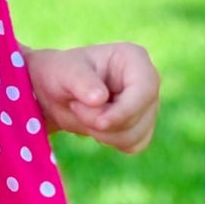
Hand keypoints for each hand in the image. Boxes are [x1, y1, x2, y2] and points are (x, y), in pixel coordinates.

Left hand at [23, 43, 160, 154]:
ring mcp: (147, 105)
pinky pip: (134, 145)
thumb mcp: (65, 72)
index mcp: (134, 59)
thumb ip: (81, 82)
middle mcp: (148, 81)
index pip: (145, 90)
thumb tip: (100, 99)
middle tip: (75, 107)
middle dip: (102, 122)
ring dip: (103, 134)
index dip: (124, 111)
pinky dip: (111, 141)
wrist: (57, 92)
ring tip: (83, 113)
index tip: (99, 122)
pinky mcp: (142, 125)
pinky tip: (94, 125)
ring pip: (136, 135)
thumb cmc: (62, 74)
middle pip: (138, 117)